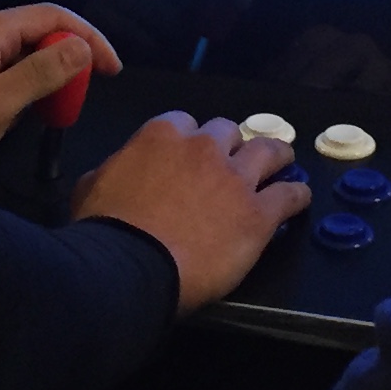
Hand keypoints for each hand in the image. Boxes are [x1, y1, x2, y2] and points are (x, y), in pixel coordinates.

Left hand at [0, 4, 123, 186]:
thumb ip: (42, 73)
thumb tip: (81, 47)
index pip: (52, 16)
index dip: (88, 38)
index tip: (112, 70)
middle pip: (34, 29)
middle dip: (67, 57)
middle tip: (83, 96)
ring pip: (16, 48)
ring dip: (44, 72)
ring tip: (59, 106)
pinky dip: (20, 80)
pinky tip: (23, 108)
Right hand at [71, 113, 312, 313]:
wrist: (134, 266)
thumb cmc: (107, 228)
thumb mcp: (91, 186)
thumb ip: (113, 168)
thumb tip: (117, 169)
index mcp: (163, 135)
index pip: (184, 123)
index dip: (188, 141)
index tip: (188, 158)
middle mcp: (204, 147)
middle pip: (228, 132)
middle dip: (230, 145)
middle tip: (231, 163)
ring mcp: (236, 178)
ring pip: (269, 151)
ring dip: (277, 155)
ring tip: (283, 161)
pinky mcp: (258, 213)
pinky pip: (289, 195)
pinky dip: (296, 195)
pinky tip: (299, 199)